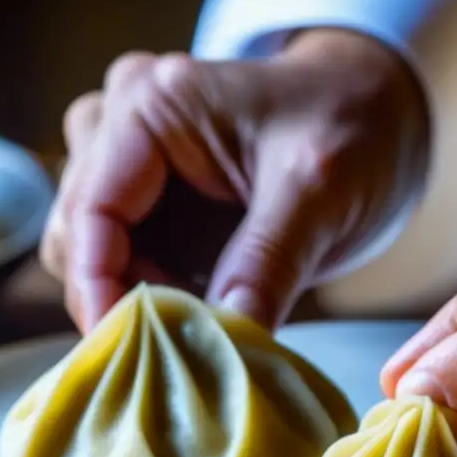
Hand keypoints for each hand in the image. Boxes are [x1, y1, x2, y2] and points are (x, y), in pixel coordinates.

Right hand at [41, 29, 427, 330]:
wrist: (378, 114)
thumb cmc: (352, 126)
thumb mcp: (319, 190)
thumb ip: (269, 261)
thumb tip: (228, 337)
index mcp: (152, 104)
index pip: (91, 208)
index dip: (98, 287)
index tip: (125, 351)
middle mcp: (123, 126)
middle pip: (78, 233)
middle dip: (117, 297)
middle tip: (173, 352)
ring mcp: (134, 165)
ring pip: (92, 252)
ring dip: (132, 300)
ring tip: (192, 334)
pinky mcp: (154, 204)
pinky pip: (126, 262)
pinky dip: (151, 298)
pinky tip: (195, 321)